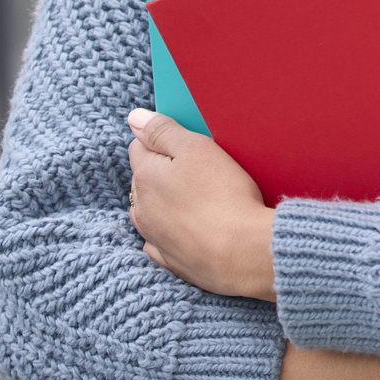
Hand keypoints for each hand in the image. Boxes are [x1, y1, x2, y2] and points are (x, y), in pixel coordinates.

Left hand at [126, 108, 276, 301]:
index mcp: (145, 177)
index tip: (184, 144)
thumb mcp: (197, 149)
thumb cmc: (224, 196)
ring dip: (163, 203)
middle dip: (161, 171)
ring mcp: (154, 237)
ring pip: (149, 211)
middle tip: (196, 169)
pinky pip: (160, 241)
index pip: (138, 146)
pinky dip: (170, 232)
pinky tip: (190, 228)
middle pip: (142, 179)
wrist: (245, 253)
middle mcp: (141, 208)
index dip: (160, 140)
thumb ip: (162, 130)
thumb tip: (133, 118)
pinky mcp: (170, 261)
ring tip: (195, 199)